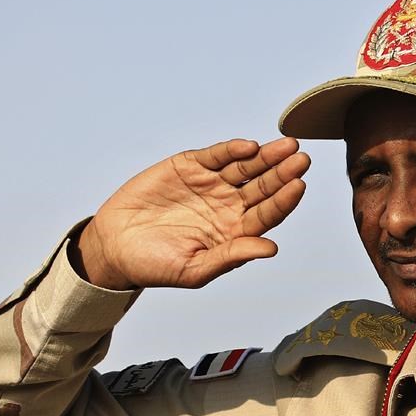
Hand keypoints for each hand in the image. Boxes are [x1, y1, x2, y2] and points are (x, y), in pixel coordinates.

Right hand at [73, 137, 308, 289]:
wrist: (115, 247)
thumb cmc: (156, 266)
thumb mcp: (195, 269)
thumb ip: (232, 256)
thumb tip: (271, 248)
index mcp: (236, 232)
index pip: (268, 213)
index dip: (284, 200)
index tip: (299, 186)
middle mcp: (230, 206)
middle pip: (264, 186)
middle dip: (283, 172)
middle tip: (301, 159)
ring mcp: (212, 184)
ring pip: (246, 167)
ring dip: (267, 156)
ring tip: (286, 146)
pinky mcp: (190, 167)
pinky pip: (217, 156)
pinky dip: (232, 150)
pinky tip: (249, 147)